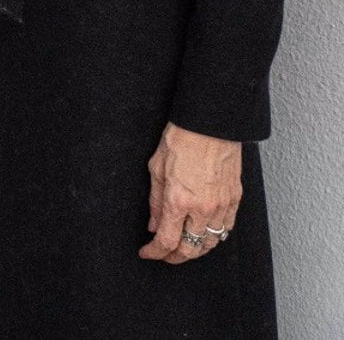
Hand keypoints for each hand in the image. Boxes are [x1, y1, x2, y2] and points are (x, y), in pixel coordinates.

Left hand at [139, 123, 241, 263]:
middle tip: (164, 255)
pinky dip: (214, 236)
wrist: (210, 125)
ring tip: (183, 247)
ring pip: (211, 243)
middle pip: (190, 249)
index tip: (147, 252)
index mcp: (178, 201)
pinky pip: (227, 228)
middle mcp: (202, 209)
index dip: (154, 252)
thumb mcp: (156, 170)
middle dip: (175, 257)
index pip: (166, 241)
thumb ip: (155, 202)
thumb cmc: (180, 141)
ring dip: (196, 250)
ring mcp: (222, 205)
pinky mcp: (236, 199)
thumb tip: (153, 225)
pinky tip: (204, 234)